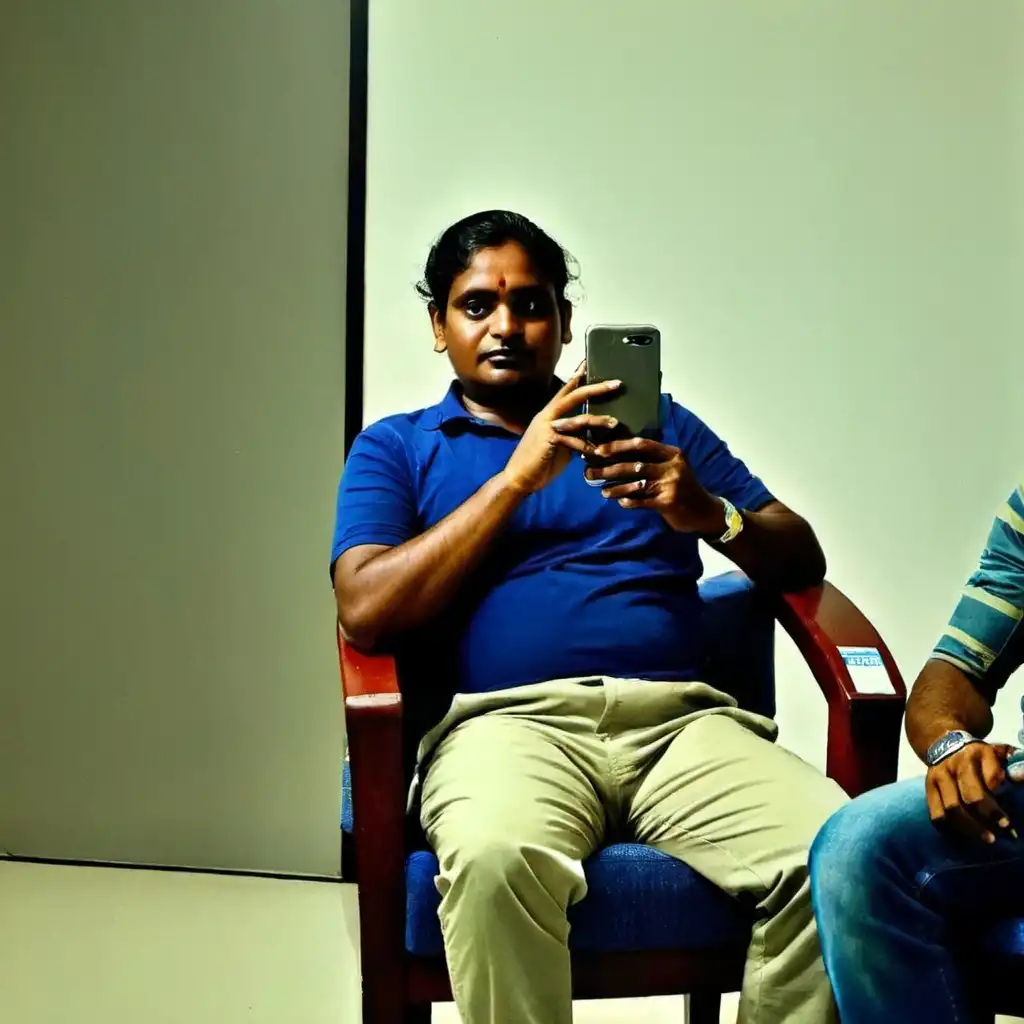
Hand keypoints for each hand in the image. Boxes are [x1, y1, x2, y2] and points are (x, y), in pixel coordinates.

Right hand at [500, 364, 620, 495]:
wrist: (519, 478)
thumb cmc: (540, 462)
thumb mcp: (560, 444)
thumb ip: (573, 434)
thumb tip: (590, 432)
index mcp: (550, 414)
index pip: (567, 390)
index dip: (579, 375)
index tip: (590, 362)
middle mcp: (548, 416)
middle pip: (574, 395)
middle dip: (596, 388)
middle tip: (617, 383)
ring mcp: (547, 427)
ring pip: (577, 418)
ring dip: (598, 420)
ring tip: (615, 422)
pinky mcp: (549, 441)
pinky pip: (573, 441)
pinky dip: (587, 448)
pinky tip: (599, 453)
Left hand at [583, 436, 724, 532]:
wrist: (705, 511)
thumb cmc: (683, 487)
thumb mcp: (673, 468)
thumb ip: (652, 460)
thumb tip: (617, 455)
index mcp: (672, 453)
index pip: (641, 444)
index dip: (618, 446)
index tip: (599, 450)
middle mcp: (672, 466)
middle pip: (634, 464)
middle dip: (609, 468)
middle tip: (590, 471)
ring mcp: (670, 484)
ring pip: (635, 483)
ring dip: (616, 488)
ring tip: (602, 490)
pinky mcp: (668, 502)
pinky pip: (641, 501)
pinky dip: (629, 502)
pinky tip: (620, 502)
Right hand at [926, 741, 1018, 842]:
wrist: (943, 744)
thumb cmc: (978, 756)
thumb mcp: (996, 752)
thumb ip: (1010, 765)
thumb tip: (1020, 779)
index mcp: (977, 753)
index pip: (990, 779)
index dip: (998, 803)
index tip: (1007, 823)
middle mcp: (955, 764)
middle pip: (969, 797)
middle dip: (987, 818)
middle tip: (1001, 833)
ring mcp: (938, 777)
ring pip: (951, 809)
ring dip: (970, 828)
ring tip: (987, 838)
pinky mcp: (928, 789)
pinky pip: (936, 814)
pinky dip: (949, 828)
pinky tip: (964, 836)